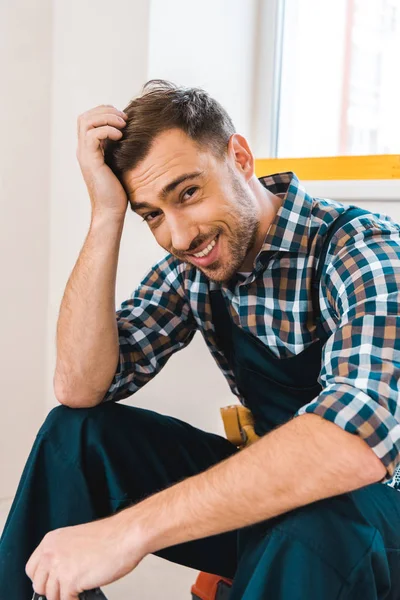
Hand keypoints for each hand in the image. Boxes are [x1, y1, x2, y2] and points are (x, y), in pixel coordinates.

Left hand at [26, 514, 145, 599]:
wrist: (126, 535)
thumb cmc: (110, 536)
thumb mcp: (77, 540)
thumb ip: (63, 554)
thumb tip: (58, 573)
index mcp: (52, 540)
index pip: (32, 568)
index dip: (43, 579)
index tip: (51, 583)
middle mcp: (51, 553)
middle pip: (39, 584)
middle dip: (53, 590)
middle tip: (68, 589)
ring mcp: (59, 568)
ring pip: (51, 596)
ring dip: (65, 596)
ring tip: (80, 590)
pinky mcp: (70, 581)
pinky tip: (85, 593)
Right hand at [77, 105, 128, 219]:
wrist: (111, 211)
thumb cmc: (118, 192)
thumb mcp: (118, 164)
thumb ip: (117, 149)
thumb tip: (130, 134)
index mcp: (88, 150)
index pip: (88, 119)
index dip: (104, 112)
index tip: (123, 119)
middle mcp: (83, 150)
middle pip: (84, 117)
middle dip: (105, 111)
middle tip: (124, 119)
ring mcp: (85, 155)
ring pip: (86, 122)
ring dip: (106, 118)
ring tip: (123, 125)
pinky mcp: (91, 161)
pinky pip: (92, 135)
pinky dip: (107, 130)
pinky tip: (120, 136)